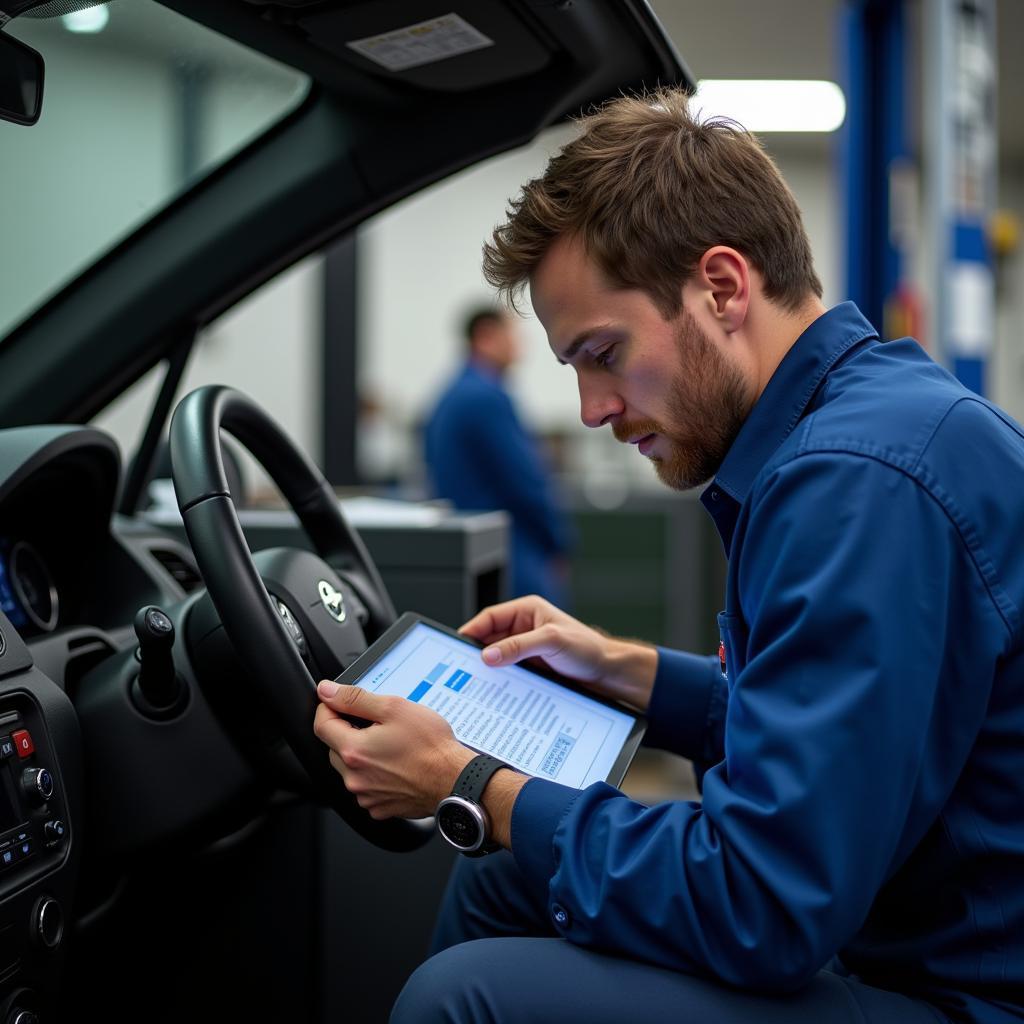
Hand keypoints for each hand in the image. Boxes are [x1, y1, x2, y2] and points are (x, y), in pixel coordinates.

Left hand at [313, 681, 474, 819]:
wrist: (454, 780)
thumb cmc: (431, 746)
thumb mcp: (394, 708)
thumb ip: (356, 699)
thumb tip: (327, 691)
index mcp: (353, 751)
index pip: (321, 725)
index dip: (328, 708)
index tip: (339, 701)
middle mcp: (354, 778)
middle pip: (334, 747)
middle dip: (347, 731)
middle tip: (375, 723)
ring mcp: (366, 796)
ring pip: (350, 768)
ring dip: (361, 754)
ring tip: (390, 744)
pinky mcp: (379, 807)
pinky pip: (366, 786)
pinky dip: (374, 774)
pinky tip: (395, 764)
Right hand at [460, 596, 657, 711]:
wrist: (607, 673)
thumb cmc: (587, 649)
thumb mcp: (551, 642)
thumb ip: (518, 646)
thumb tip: (488, 655)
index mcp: (527, 611)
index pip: (490, 617)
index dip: (472, 630)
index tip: (457, 644)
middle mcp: (524, 627)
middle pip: (490, 638)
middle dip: (477, 652)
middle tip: (462, 667)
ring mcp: (526, 648)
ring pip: (498, 656)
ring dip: (489, 668)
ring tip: (475, 680)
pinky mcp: (530, 666)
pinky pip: (508, 671)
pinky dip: (500, 679)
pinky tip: (494, 689)